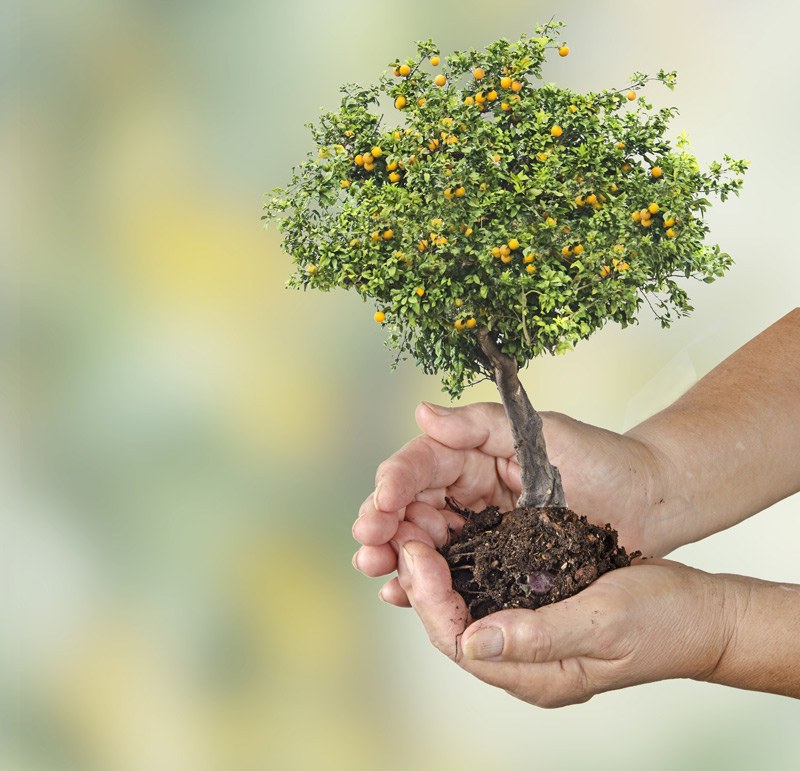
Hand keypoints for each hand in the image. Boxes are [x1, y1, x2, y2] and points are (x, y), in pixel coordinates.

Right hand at [352, 401, 669, 605]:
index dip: (396, 481)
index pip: (422, 464)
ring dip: (392, 554)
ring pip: (422, 539)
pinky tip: (400, 594)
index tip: (382, 501)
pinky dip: (421, 581)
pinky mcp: (493, 563)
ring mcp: (479, 528)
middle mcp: (469, 490)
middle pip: (411, 504)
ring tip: (373, 568)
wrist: (648, 501)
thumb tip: (421, 414)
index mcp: (474, 455)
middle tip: (367, 543)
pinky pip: (450, 571)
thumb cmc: (602, 458)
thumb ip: (479, 425)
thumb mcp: (542, 431)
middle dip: (383, 522)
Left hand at [396, 540, 732, 706]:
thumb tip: (473, 642)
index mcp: (535, 675)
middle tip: (404, 535)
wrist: (700, 612)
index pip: (458, 642)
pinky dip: (463, 564)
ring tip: (415, 530)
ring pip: (464, 606)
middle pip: (451, 625)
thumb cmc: (662, 621)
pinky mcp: (535, 608)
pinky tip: (451, 536)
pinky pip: (485, 590)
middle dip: (421, 582)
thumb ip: (539, 636)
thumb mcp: (604, 624)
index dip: (428, 599)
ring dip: (436, 571)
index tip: (414, 552)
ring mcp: (528, 635)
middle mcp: (524, 660)